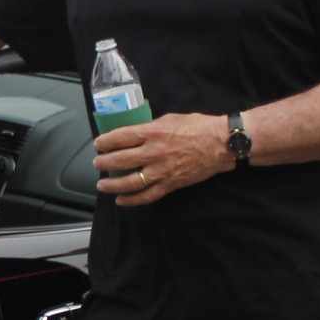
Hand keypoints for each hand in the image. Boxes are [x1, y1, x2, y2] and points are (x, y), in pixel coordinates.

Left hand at [94, 112, 229, 206]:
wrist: (222, 144)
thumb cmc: (199, 127)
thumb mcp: (171, 119)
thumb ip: (151, 126)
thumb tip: (135, 132)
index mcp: (153, 132)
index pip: (120, 138)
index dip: (105, 142)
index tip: (98, 144)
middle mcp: (154, 152)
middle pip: (120, 160)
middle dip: (104, 163)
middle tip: (97, 163)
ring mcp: (162, 171)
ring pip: (130, 182)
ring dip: (112, 185)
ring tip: (102, 185)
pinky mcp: (171, 184)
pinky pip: (147, 196)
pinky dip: (132, 200)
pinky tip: (121, 201)